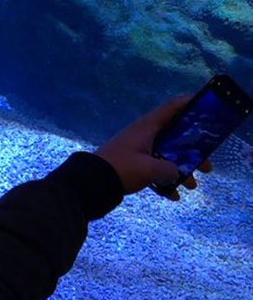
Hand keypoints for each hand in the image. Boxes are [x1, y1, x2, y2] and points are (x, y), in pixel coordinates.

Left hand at [96, 96, 211, 200]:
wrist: (91, 182)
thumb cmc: (122, 168)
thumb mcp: (150, 169)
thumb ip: (170, 169)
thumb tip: (177, 172)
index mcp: (147, 127)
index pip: (171, 108)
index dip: (189, 104)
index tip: (207, 105)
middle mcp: (143, 135)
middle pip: (174, 137)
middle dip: (193, 152)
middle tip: (208, 166)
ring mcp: (137, 150)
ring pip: (166, 156)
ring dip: (181, 170)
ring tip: (192, 186)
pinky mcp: (132, 164)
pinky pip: (154, 170)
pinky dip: (164, 181)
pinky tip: (173, 196)